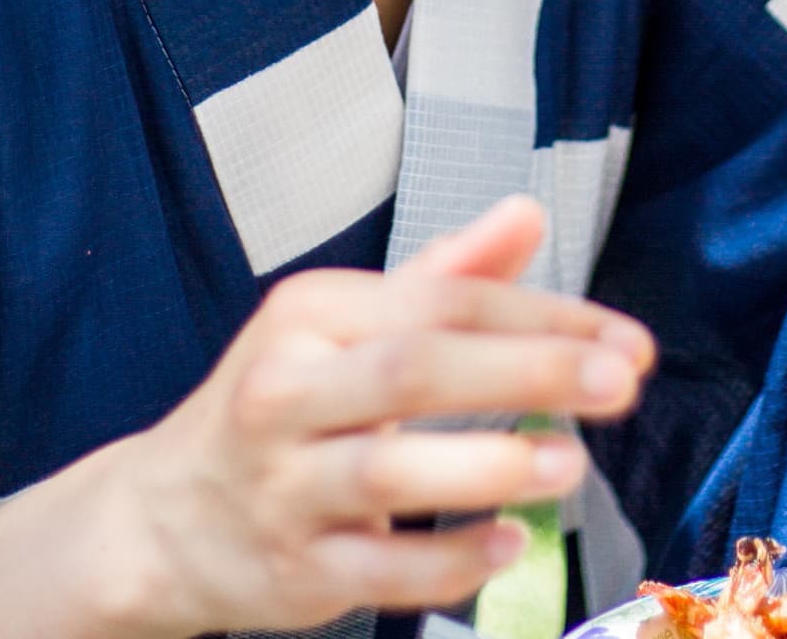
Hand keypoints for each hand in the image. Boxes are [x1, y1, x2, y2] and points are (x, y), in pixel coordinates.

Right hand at [0, 196, 653, 638]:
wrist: (162, 519)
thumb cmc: (286, 402)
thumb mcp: (347, 323)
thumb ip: (446, 274)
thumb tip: (528, 215)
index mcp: (311, 314)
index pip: (443, 301)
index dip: (543, 316)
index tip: (624, 341)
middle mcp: (289, 391)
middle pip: (416, 368)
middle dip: (527, 370)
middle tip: (619, 382)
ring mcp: (285, 486)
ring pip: (390, 472)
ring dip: (491, 465)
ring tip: (571, 462)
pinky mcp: (292, 570)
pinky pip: (379, 571)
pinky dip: (450, 560)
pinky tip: (509, 542)